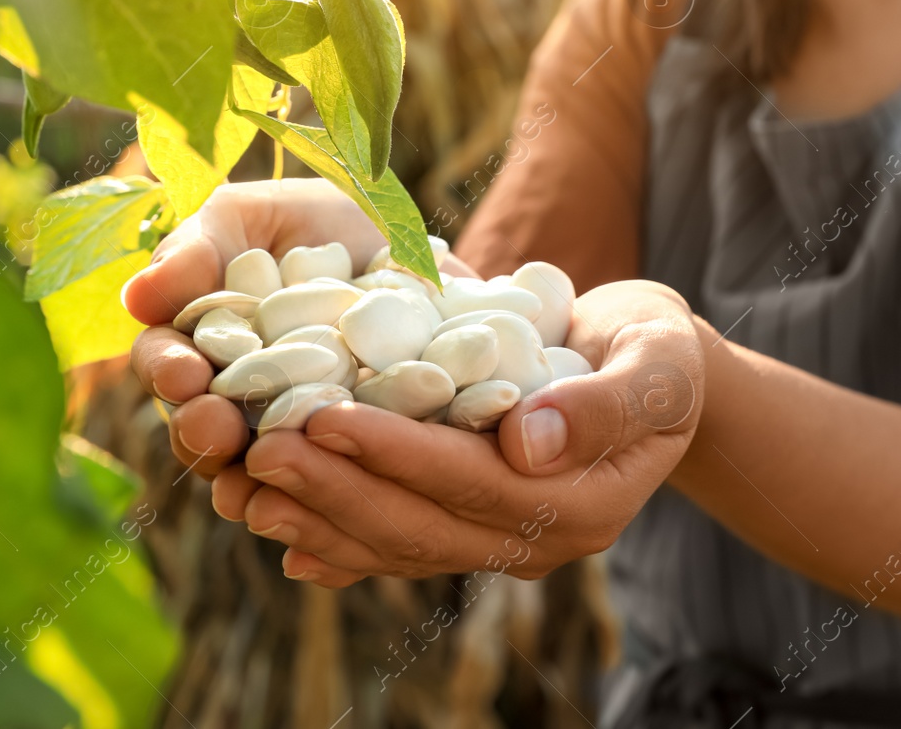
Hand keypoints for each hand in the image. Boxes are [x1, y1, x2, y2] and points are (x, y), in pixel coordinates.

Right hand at [125, 179, 470, 480]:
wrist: (405, 241)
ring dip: (251, 476)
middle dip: (203, 431)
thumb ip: (197, 249)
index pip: (166, 363)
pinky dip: (316, 500)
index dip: (167, 372)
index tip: (184, 374)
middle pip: (202, 428)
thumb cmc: (311, 222)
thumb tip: (138, 297)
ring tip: (260, 468)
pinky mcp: (349, 451)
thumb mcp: (253, 216)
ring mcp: (290, 432)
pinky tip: (316, 506)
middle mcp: (234, 400)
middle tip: (215, 428)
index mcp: (198, 346)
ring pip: (257, 470)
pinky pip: (327, 487)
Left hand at [225, 279, 704, 586]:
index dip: (397, 452)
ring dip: (317, 516)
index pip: (473, 482)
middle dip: (334, 487)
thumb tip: (529, 443)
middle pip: (421, 524)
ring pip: (397, 543)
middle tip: (257, 448)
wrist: (651, 376)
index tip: (325, 415)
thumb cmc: (655, 354)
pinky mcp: (469, 529)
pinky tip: (279, 529)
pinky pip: (396, 545)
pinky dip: (335, 539)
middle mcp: (536, 540)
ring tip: (244, 484)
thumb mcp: (656, 362)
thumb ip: (604, 404)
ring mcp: (501, 544)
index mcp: (583, 503)